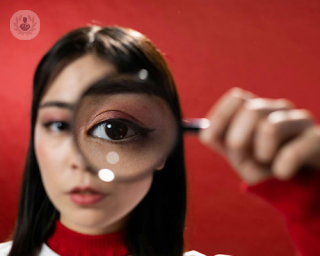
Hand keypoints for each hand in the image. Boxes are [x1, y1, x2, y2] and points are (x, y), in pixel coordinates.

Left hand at [199, 87, 319, 184]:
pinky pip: (292, 152)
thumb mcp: (239, 155)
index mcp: (258, 110)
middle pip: (251, 110)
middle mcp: (278, 109)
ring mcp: (300, 121)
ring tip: (268, 163)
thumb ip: (221, 141)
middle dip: (237, 138)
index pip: (236, 98)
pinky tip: (282, 173)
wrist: (296, 187)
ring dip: (261, 153)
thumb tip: (203, 132)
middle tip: (240, 154)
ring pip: (270, 127)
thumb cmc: (264, 167)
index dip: (220, 117)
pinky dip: (280, 168)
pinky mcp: (318, 139)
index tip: (210, 138)